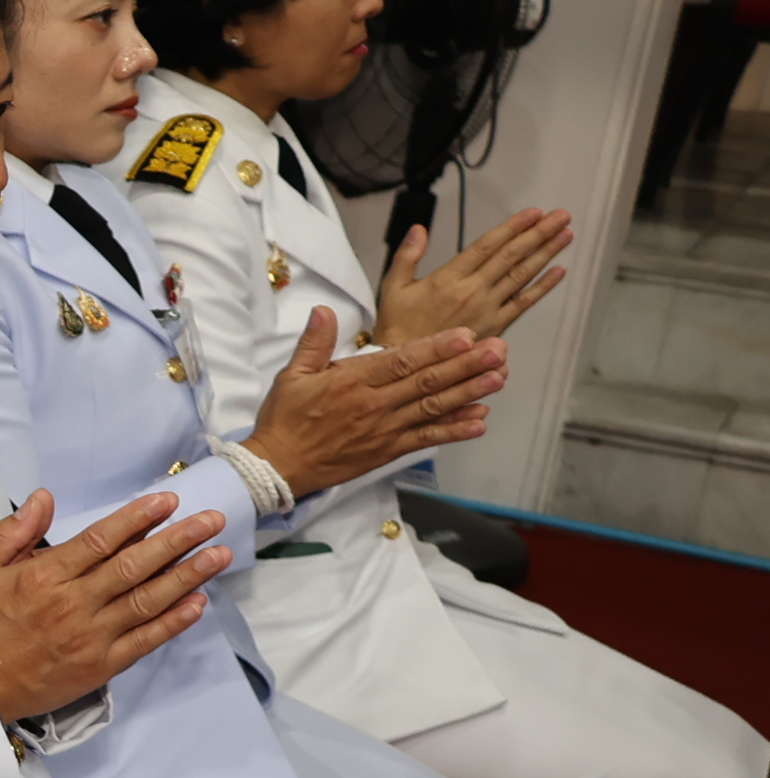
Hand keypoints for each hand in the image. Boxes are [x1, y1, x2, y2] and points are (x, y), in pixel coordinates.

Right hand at [0, 490, 229, 722]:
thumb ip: (12, 532)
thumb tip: (43, 498)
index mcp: (44, 577)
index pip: (102, 539)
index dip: (138, 518)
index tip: (167, 501)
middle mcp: (74, 604)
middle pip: (136, 566)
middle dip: (178, 540)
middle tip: (212, 520)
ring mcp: (91, 637)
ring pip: (148, 600)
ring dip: (188, 576)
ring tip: (219, 555)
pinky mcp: (100, 666)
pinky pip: (145, 640)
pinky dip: (174, 622)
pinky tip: (198, 603)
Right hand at [238, 306, 503, 495]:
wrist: (277, 466)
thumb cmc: (284, 419)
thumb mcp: (291, 375)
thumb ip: (313, 342)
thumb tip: (324, 310)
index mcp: (351, 380)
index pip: (401, 360)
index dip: (436, 348)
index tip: (465, 334)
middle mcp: (374, 404)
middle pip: (427, 381)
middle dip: (466, 365)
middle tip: (499, 350)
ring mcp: (384, 429)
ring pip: (433, 407)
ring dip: (469, 393)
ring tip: (499, 378)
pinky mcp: (388, 451)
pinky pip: (426, 439)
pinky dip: (454, 431)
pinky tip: (480, 421)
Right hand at [375, 207, 570, 345]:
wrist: (410, 368)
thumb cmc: (399, 327)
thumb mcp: (393, 288)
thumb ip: (406, 256)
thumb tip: (418, 230)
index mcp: (447, 279)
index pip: (486, 246)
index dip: (512, 227)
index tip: (533, 213)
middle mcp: (472, 291)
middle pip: (511, 256)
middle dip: (539, 233)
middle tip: (560, 216)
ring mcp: (487, 309)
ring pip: (522, 275)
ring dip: (546, 253)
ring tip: (565, 234)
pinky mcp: (496, 327)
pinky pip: (524, 303)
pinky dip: (543, 287)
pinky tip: (559, 271)